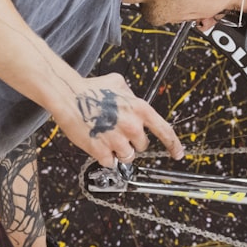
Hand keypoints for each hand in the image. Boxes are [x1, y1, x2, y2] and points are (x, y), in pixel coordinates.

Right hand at [51, 72, 183, 165]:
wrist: (68, 96)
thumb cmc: (91, 89)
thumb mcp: (119, 84)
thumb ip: (132, 96)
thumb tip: (134, 102)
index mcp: (140, 109)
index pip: (165, 130)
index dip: (173, 144)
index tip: (177, 153)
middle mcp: (132, 126)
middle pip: (142, 146)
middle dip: (132, 142)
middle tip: (118, 133)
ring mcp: (117, 140)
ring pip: (127, 156)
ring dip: (119, 151)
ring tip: (106, 138)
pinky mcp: (101, 151)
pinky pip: (110, 162)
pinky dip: (104, 157)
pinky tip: (98, 144)